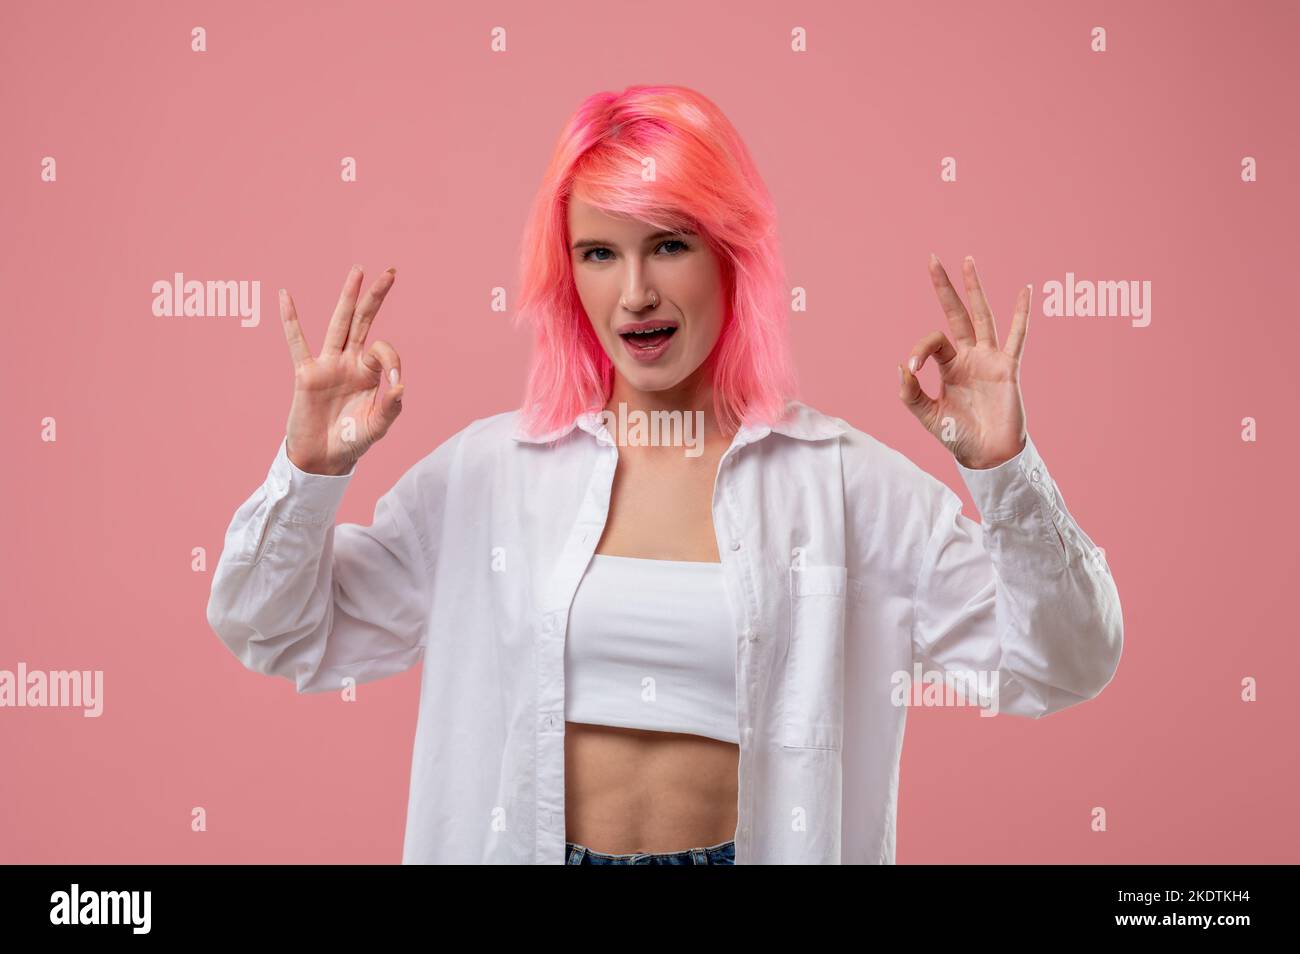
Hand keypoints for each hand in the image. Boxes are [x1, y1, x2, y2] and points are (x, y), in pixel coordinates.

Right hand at [279, 265, 404, 474]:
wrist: (323, 459)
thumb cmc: (352, 442)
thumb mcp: (377, 428)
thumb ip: (391, 408)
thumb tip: (400, 384)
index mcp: (370, 373)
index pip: (383, 351)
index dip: (393, 360)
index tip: (396, 382)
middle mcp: (350, 363)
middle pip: (363, 322)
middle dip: (376, 297)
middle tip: (390, 271)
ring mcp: (328, 365)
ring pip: (339, 324)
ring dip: (348, 297)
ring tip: (358, 271)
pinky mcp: (306, 374)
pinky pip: (297, 343)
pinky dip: (290, 320)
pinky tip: (285, 296)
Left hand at [898, 254, 1027, 469]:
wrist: (987, 456)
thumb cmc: (959, 437)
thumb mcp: (928, 416)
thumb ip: (911, 393)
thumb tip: (902, 366)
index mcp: (949, 366)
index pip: (932, 342)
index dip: (919, 350)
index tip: (914, 371)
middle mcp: (969, 357)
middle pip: (956, 314)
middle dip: (944, 287)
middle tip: (932, 258)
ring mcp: (989, 359)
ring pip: (982, 316)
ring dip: (974, 289)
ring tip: (967, 261)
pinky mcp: (1007, 368)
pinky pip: (1017, 336)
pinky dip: (1021, 314)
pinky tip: (1024, 290)